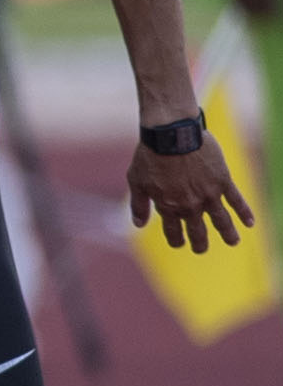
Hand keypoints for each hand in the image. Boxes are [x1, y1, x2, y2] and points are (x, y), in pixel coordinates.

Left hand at [129, 135, 256, 255]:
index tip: (179, 244)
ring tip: (233, 242)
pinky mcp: (223, 181)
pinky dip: (244, 212)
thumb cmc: (150, 157)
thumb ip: (139, 206)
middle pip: (197, 230)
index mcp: (168, 207)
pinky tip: (250, 223)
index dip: (176, 239)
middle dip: (200, 242)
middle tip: (201, 250)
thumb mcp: (136, 183)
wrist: (172, 135)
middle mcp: (190, 205)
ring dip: (227, 233)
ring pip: (221, 220)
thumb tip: (138, 225)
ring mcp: (208, 194)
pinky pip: (237, 200)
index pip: (173, 231)